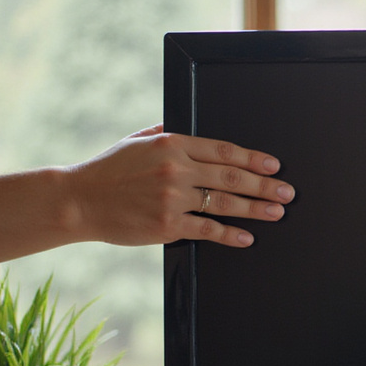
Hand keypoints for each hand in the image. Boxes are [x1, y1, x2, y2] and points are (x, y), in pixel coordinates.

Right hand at [63, 124, 294, 247]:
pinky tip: (246, 237)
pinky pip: (208, 229)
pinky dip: (231, 234)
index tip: (274, 165)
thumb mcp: (136, 141)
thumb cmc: (107, 170)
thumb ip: (164, 134)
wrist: (78, 200)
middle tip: (287, 191)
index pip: (224, 150)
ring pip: (226, 202)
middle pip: (233, 176)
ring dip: (257, 208)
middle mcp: (176, 168)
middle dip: (265, 185)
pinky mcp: (167, 225)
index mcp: (171, 144)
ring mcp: (173, 197)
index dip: (254, 158)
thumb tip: (184, 127)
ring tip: (277, 212)